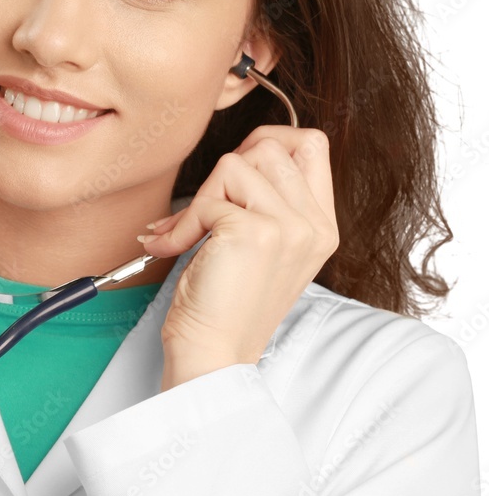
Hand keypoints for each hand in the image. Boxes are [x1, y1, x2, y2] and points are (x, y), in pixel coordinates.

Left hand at [137, 126, 338, 387]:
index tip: (235, 176)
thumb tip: (239, 152)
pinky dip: (180, 224)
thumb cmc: (226, 301)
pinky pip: (206, 199)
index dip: (267, 142)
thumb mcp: (262, 245)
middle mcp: (313, 225)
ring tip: (190, 233)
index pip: (311, 144)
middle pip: (269, 146)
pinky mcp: (254, 232)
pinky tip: (174, 248)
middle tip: (206, 209)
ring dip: (202, 197)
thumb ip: (265, 199)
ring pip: (235, 163)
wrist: (213, 352)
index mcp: (320, 225)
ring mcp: (289, 227)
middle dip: (225, 172)